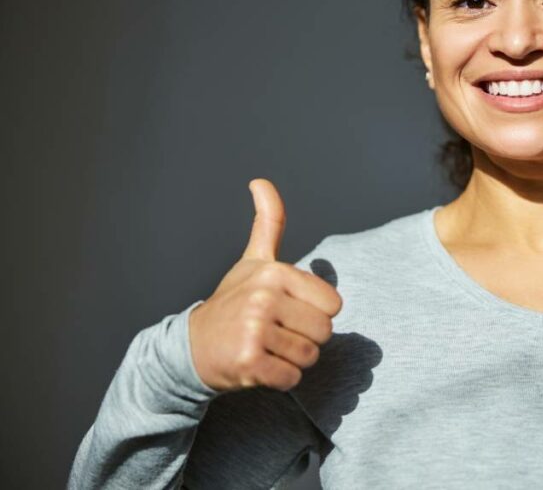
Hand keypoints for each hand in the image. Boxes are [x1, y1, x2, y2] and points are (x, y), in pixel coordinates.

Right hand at [188, 178, 341, 391]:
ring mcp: (255, 330)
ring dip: (292, 360)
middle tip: (275, 334)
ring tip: (266, 348)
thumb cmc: (232, 303)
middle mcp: (264, 298)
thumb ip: (268, 221)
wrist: (190, 347)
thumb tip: (260, 181)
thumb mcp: (253, 260)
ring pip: (309, 357)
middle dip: (305, 339)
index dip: (315, 313)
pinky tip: (259, 367)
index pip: (333, 305)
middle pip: (324, 332)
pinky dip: (280, 379)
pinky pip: (292, 378)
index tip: (287, 311)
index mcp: (274, 273)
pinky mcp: (248, 362)